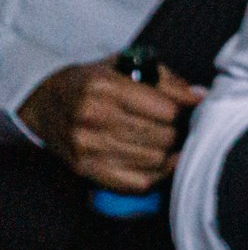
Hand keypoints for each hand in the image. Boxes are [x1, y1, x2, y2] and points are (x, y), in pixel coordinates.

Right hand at [17, 59, 201, 193]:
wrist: (45, 103)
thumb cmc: (93, 83)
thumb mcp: (125, 66)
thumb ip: (166, 80)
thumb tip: (199, 96)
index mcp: (104, 87)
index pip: (166, 110)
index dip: (185, 111)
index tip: (188, 109)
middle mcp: (92, 118)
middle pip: (163, 137)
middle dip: (180, 132)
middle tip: (183, 127)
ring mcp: (87, 147)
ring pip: (154, 160)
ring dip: (171, 153)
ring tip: (172, 142)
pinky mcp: (85, 169)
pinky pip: (137, 182)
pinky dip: (157, 174)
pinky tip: (160, 161)